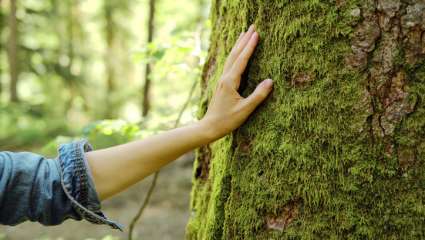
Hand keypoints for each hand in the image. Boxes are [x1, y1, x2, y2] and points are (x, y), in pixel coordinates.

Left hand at [200, 25, 272, 139]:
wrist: (209, 126)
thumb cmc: (227, 120)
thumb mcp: (245, 110)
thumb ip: (258, 95)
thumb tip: (270, 81)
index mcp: (230, 82)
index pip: (242, 60)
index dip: (249, 46)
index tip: (256, 34)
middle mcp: (225, 78)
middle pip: (235, 54)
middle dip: (244, 40)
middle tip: (252, 26)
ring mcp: (222, 80)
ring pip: (231, 58)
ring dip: (238, 45)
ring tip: (244, 33)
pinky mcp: (222, 84)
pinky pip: (229, 64)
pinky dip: (234, 54)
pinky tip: (236, 53)